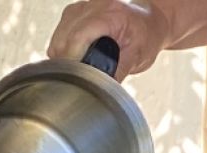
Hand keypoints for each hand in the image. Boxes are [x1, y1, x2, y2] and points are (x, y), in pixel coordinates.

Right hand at [47, 0, 170, 80]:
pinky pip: (59, 36)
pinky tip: (79, 56)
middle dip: (68, 63)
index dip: (73, 61)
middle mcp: (93, 6)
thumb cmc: (146, 37)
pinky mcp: (73, 13)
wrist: (148, 21)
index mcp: (111, 13)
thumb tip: (101, 90)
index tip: (77, 78)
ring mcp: (81, 8)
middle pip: (64, 39)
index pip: (78, 37)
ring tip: (83, 67)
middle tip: (82, 78)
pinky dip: (64, 50)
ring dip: (64, 57)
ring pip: (58, 39)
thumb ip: (118, 72)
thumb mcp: (137, 58)